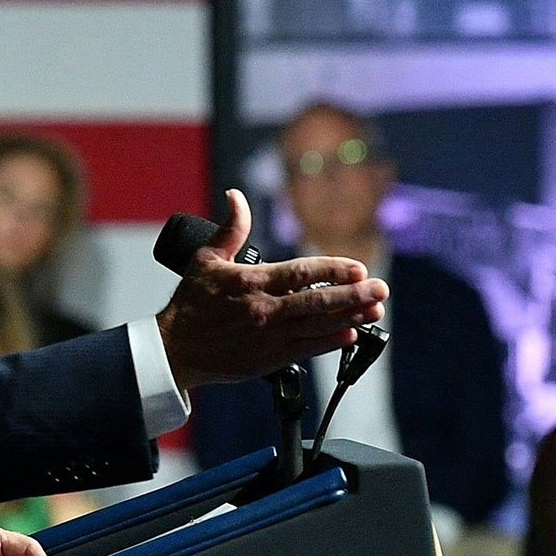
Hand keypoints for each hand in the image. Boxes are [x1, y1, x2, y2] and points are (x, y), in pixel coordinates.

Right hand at [153, 189, 386, 390]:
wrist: (174, 349)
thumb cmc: (191, 303)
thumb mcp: (206, 259)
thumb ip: (230, 228)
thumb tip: (236, 196)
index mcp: (252, 282)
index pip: (300, 273)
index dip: (332, 270)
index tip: (357, 267)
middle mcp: (264, 310)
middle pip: (317, 302)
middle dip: (353, 295)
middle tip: (380, 289)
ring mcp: (269, 337)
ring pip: (318, 327)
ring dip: (350, 318)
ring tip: (375, 310)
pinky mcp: (269, 359)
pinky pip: (307, 350)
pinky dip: (331, 342)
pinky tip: (351, 334)